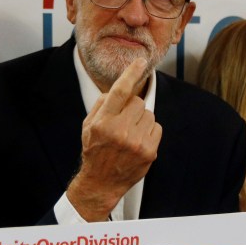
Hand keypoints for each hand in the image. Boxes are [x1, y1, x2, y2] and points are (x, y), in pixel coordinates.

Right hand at [67, 58, 160, 220]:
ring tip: (129, 133)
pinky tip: (138, 141)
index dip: (131, 74)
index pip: (120, 91)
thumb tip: (118, 88)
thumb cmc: (95, 151)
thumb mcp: (88, 125)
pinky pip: (157, 127)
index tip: (140, 62)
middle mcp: (120, 131)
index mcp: (103, 122)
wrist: (101, 182)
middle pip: (138, 102)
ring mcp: (136, 142)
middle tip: (123, 121)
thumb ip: (102, 104)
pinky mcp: (149, 151)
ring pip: (149, 114)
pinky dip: (149, 131)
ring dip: (141, 119)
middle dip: (132, 107)